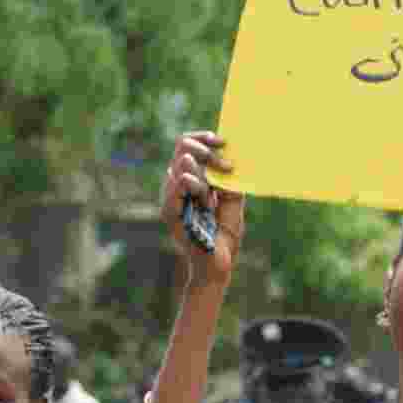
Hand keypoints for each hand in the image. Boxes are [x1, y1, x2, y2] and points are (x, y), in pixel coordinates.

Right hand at [162, 131, 243, 282]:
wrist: (218, 265)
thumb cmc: (223, 235)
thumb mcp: (232, 201)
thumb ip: (229, 179)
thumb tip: (230, 154)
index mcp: (190, 180)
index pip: (187, 145)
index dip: (204, 138)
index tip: (223, 142)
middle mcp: (177, 185)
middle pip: (182, 146)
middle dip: (206, 150)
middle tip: (227, 166)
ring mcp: (171, 197)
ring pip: (182, 163)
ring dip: (205, 175)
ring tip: (213, 199)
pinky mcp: (170, 211)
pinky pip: (179, 183)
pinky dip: (196, 186)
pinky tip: (206, 201)